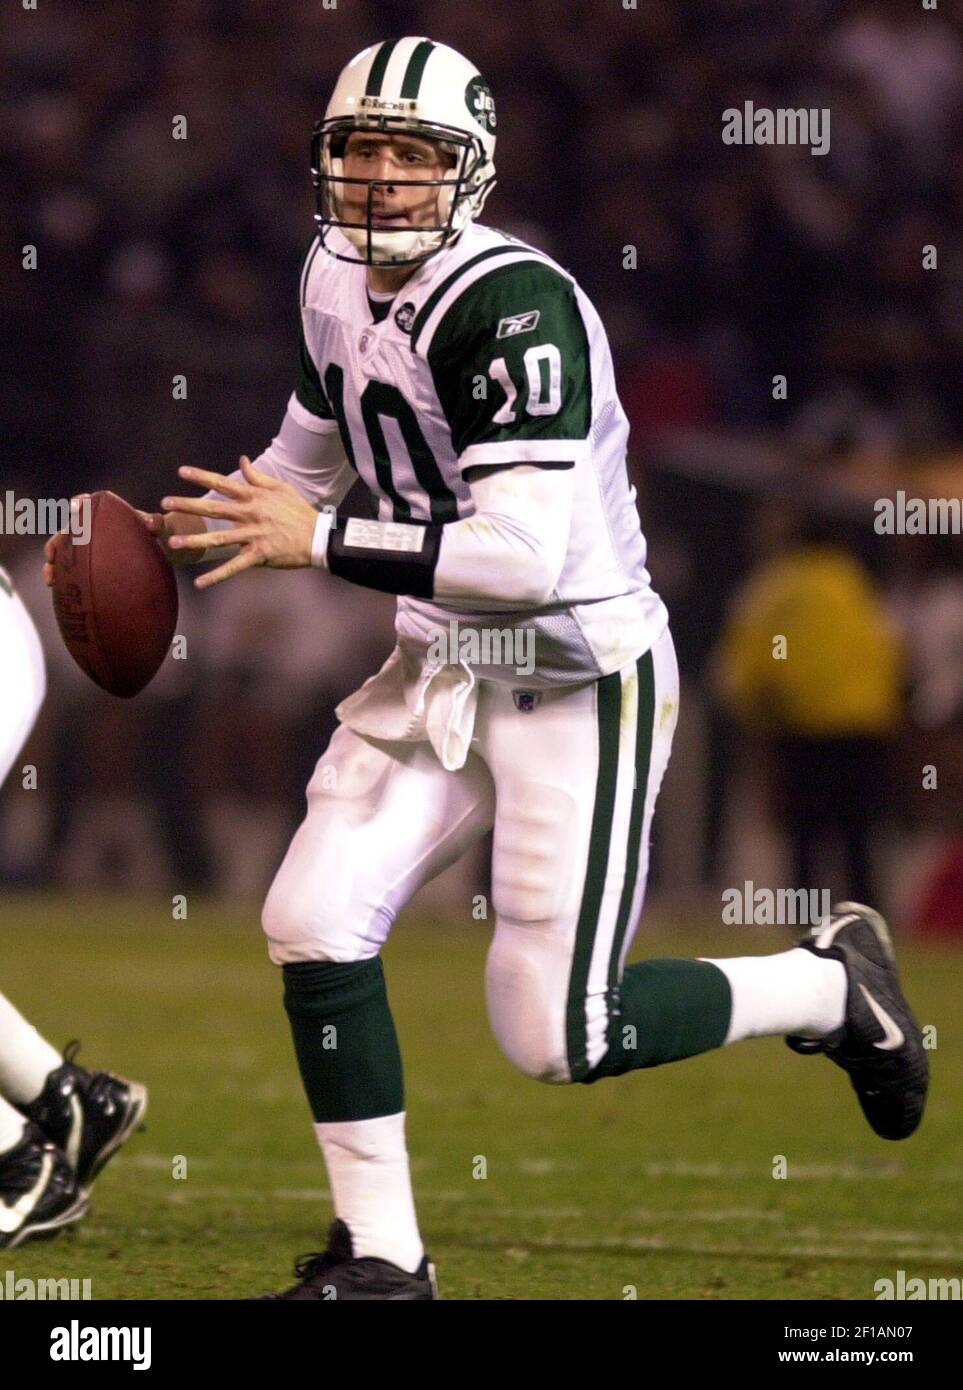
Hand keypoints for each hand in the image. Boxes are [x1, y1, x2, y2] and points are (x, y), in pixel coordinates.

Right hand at [43, 498, 164, 585]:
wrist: (142, 548)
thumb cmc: (145, 532)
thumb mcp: (151, 527)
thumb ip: (153, 523)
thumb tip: (153, 523)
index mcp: (99, 512)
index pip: (86, 504)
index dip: (80, 503)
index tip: (78, 505)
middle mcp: (84, 526)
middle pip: (67, 529)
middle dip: (60, 538)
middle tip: (57, 547)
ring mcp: (78, 543)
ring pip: (58, 549)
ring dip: (52, 560)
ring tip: (51, 575)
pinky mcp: (76, 560)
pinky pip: (62, 567)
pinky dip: (55, 574)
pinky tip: (52, 586)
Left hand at [160, 456, 317, 589]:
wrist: (318, 537)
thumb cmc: (299, 512)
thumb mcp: (281, 488)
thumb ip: (258, 477)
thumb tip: (242, 460)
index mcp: (254, 497)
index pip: (223, 484)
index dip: (202, 477)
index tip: (182, 472)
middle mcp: (251, 514)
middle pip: (214, 508)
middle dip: (188, 505)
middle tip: (165, 503)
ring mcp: (254, 535)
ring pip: (220, 538)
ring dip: (195, 540)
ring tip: (173, 542)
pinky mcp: (259, 554)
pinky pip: (234, 567)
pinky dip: (217, 576)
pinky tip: (199, 583)